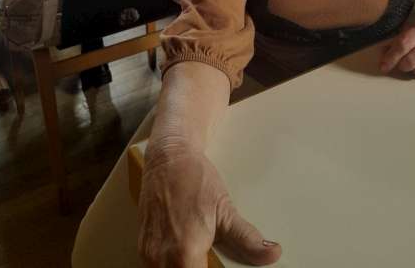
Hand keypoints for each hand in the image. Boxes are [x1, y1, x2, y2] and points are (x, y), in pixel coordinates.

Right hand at [138, 143, 280, 267]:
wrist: (169, 157)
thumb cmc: (196, 179)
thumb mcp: (225, 209)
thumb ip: (247, 239)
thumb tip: (272, 255)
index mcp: (184, 253)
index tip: (218, 267)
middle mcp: (161, 257)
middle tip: (210, 259)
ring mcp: (148, 253)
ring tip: (199, 258)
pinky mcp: (142, 246)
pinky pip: (155, 267)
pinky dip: (170, 266)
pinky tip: (184, 257)